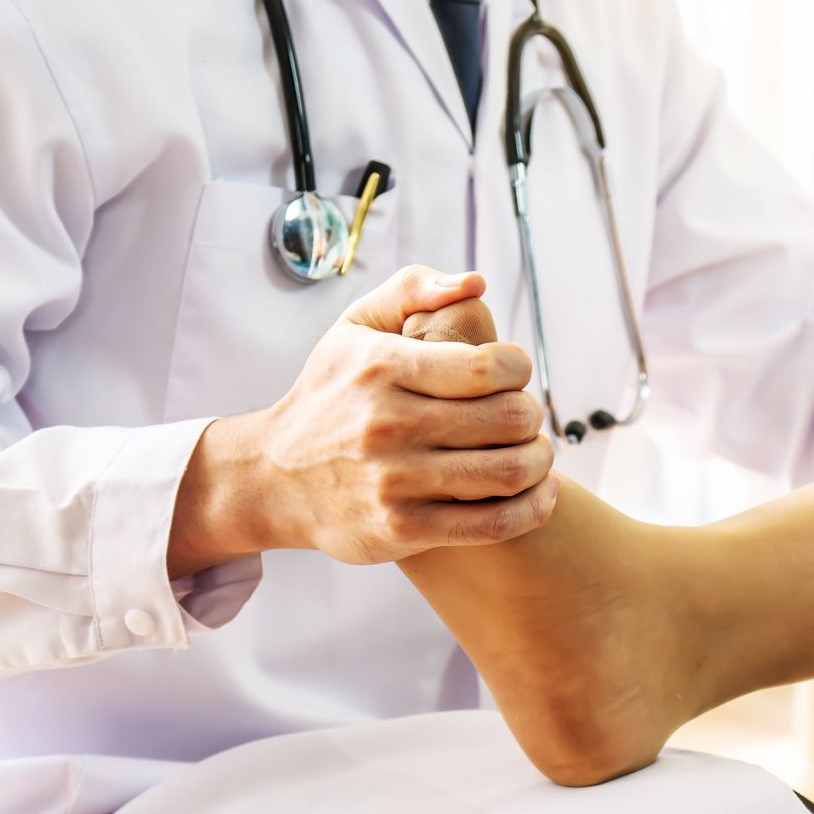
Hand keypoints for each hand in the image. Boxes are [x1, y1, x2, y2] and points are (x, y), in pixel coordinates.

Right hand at [168, 265, 557, 575]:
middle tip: (523, 415)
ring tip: (534, 451)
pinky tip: (540, 492)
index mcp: (382, 368)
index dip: (518, 368)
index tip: (512, 373)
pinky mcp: (403, 529)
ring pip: (509, 472)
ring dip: (540, 461)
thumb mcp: (353, 328)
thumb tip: (474, 283)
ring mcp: (396, 482)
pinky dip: (533, 508)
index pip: (486, 367)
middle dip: (531, 415)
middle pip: (508, 420)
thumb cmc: (329, 396)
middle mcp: (388, 425)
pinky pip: (495, 524)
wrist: (273, 477)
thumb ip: (412, 290)